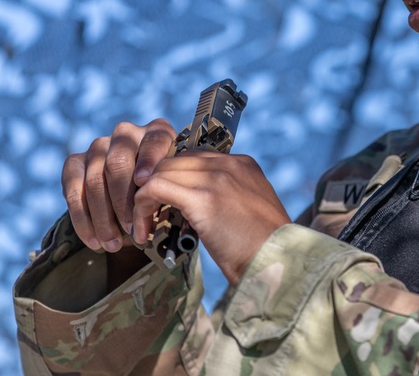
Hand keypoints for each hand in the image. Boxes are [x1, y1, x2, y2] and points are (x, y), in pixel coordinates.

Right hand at [63, 119, 177, 253]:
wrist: (136, 200)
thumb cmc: (163, 192)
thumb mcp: (173, 188)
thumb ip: (169, 189)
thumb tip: (164, 204)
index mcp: (157, 132)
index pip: (154, 141)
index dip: (148, 160)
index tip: (144, 182)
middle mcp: (126, 134)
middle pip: (118, 163)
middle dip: (123, 200)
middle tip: (131, 229)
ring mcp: (98, 146)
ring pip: (94, 180)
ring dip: (103, 218)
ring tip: (113, 244)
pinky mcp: (75, 162)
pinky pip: (72, 190)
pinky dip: (83, 220)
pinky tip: (94, 241)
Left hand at [131, 150, 291, 285]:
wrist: (277, 260)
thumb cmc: (264, 246)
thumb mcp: (251, 210)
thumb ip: (230, 197)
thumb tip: (199, 206)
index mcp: (243, 164)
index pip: (195, 157)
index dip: (175, 179)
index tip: (165, 204)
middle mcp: (229, 164)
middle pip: (173, 161)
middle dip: (154, 185)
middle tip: (148, 215)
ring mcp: (216, 178)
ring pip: (160, 172)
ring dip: (143, 198)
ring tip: (142, 226)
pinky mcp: (203, 198)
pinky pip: (155, 188)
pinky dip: (141, 207)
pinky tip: (143, 230)